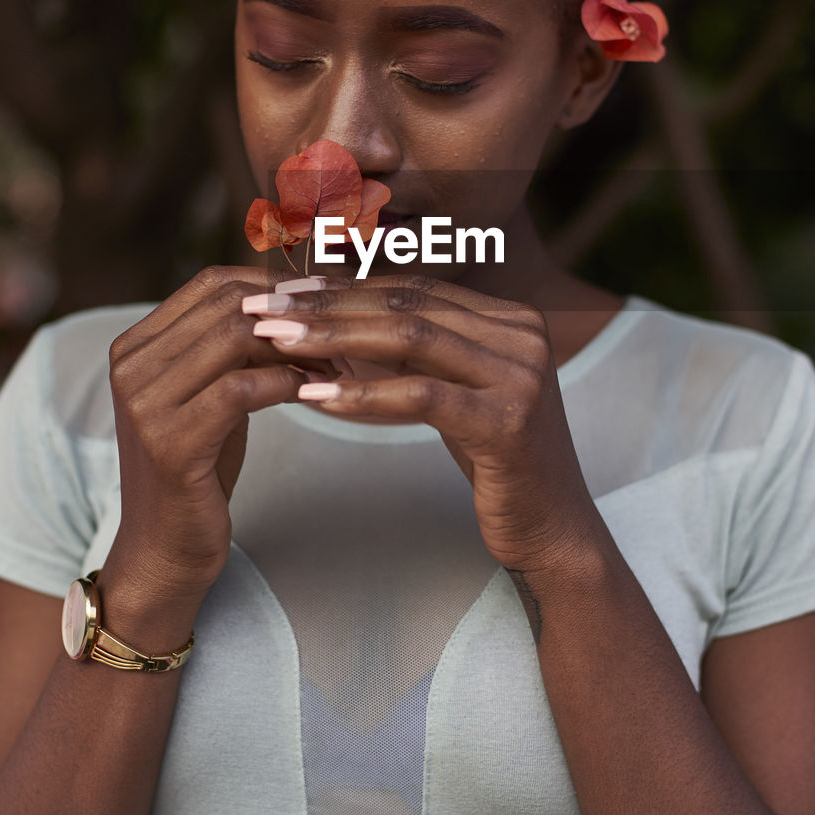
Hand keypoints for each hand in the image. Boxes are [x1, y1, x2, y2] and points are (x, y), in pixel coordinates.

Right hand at [106, 266, 342, 600]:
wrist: (164, 547)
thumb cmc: (198, 466)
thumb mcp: (209, 393)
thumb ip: (231, 347)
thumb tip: (293, 296)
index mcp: (134, 346)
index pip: (211, 283)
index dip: (273, 284)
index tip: (323, 296)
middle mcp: (130, 366)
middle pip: (227, 305)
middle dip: (292, 312)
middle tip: (339, 330)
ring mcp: (145, 404)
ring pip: (237, 338)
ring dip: (296, 346)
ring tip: (333, 363)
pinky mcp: (171, 443)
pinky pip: (243, 388)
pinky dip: (287, 383)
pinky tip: (313, 392)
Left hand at [243, 272, 596, 573]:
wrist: (551, 527)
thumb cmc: (494, 458)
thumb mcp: (456, 389)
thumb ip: (417, 349)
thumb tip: (335, 313)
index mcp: (510, 317)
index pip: (413, 289)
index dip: (344, 286)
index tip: (283, 291)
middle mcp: (523, 333)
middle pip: (407, 306)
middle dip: (328, 304)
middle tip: (263, 309)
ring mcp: (521, 374)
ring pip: (410, 339)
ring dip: (334, 338)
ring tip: (275, 342)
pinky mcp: (508, 420)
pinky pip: (421, 395)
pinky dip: (362, 393)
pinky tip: (313, 396)